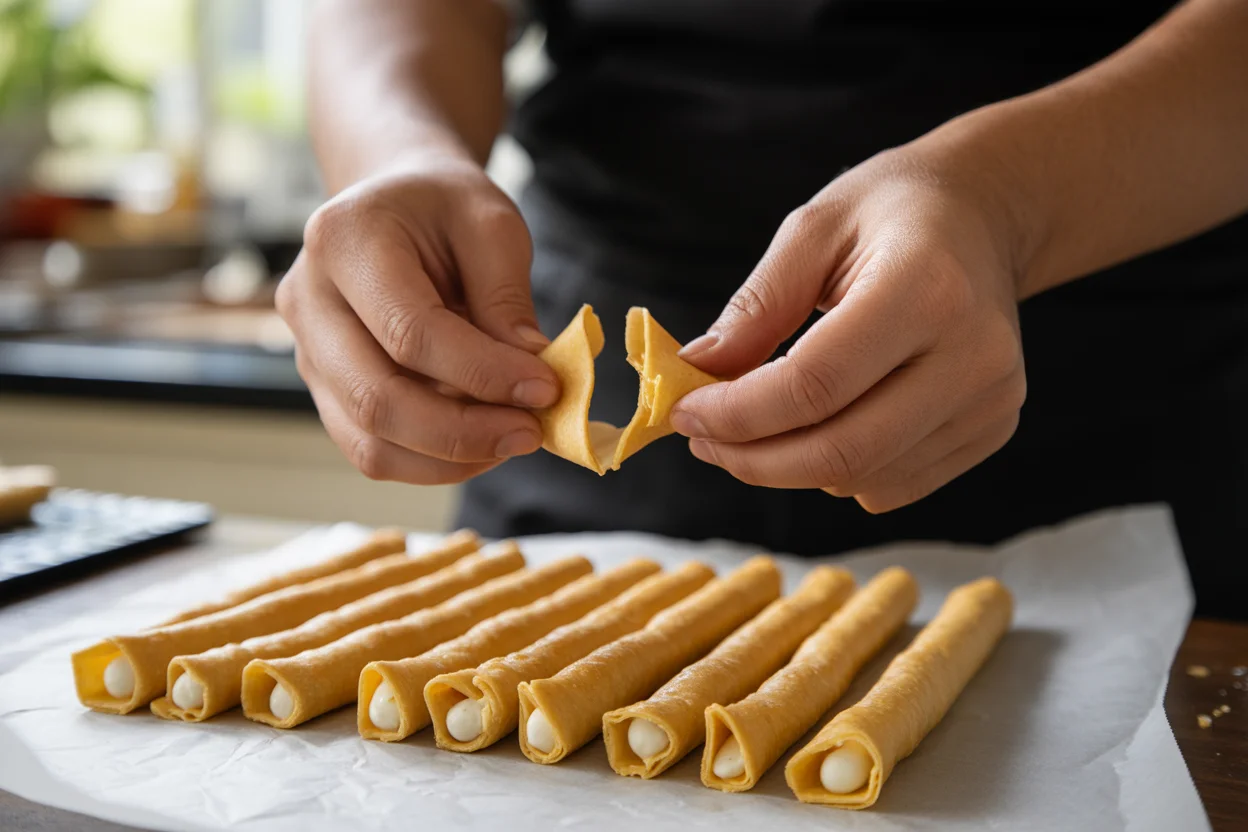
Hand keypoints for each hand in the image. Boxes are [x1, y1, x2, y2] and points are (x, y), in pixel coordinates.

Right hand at [276, 152, 560, 484]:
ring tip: (513, 437)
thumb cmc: (444, 207)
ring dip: (451, 457)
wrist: (394, 204)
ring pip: (370, 442)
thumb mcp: (491, 222)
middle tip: (533, 431)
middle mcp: (308, 300)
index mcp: (343, 240)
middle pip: (378, 398)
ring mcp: (307, 352)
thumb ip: (507, 297)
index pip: (410, 332)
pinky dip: (433, 461)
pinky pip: (372, 450)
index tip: (546, 389)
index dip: (483, 372)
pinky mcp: (325, 390)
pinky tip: (482, 442)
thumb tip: (529, 376)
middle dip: (465, 431)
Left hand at [671, 148, 1026, 511]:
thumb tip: (696, 374)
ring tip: (755, 427)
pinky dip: (838, 472)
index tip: (684, 412)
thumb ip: (756, 306)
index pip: (815, 386)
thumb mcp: (813, 229)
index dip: (737, 413)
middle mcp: (972, 355)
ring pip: (863, 479)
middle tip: (704, 439)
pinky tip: (820, 427)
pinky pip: (892, 486)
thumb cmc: (891, 213)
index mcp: (926, 289)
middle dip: (752, 459)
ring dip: (789, 468)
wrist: (984, 217)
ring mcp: (990, 400)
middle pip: (842, 451)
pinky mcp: (992, 429)